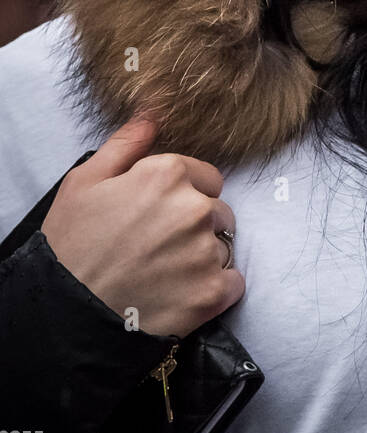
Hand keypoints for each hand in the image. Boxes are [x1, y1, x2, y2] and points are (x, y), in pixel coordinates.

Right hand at [41, 115, 243, 337]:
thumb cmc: (70, 247)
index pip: (207, 177)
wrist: (66, 316)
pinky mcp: (213, 292)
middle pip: (217, 211)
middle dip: (196, 226)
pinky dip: (216, 290)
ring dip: (204, 258)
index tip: (159, 217)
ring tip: (166, 274)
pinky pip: (234, 283)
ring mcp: (206, 251)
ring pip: (224, 246)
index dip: (184, 196)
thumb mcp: (84, 182)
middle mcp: (194, 208)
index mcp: (167, 174)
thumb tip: (153, 115)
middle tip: (159, 248)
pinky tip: (183, 295)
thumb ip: (125, 144)